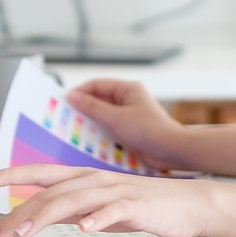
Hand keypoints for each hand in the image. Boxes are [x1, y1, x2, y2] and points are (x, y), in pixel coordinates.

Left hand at [0, 165, 235, 236]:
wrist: (190, 205)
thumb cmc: (146, 206)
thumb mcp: (100, 207)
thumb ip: (72, 208)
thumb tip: (41, 216)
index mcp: (84, 178)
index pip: (41, 172)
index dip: (12, 173)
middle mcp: (95, 179)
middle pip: (50, 191)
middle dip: (18, 211)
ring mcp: (115, 190)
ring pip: (73, 199)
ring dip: (46, 214)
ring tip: (24, 232)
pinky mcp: (136, 204)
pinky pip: (114, 210)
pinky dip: (97, 218)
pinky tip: (84, 228)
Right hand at [63, 79, 193, 170]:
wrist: (172, 151)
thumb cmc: (148, 131)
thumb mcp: (116, 118)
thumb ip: (92, 107)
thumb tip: (71, 96)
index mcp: (127, 89)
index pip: (97, 85)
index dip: (79, 92)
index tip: (63, 103)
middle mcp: (128, 99)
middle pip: (99, 100)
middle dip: (83, 109)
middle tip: (65, 118)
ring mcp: (130, 115)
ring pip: (103, 115)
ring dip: (91, 123)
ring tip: (74, 131)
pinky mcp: (131, 130)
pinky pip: (110, 128)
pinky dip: (100, 133)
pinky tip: (90, 142)